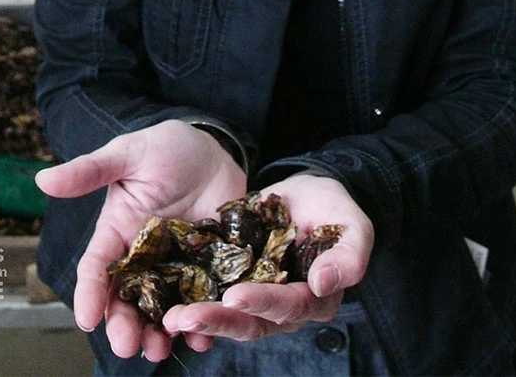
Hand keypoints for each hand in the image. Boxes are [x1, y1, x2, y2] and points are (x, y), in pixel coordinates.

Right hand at [34, 119, 246, 360]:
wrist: (211, 149)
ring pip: (163, 306)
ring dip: (161, 332)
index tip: (87, 319)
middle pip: (128, 298)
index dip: (90, 294)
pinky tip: (205, 336)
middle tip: (128, 347)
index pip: (97, 268)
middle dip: (125, 325)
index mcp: (117, 233)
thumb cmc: (164, 148)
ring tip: (161, 350)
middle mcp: (144, 256)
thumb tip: (43, 179)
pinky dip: (204, 317)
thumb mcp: (127, 154)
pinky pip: (204, 297)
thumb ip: (90, 170)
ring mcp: (177, 264)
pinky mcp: (209, 265)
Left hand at [161, 173, 373, 340]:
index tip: (237, 296)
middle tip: (187, 318)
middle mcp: (281, 306)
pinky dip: (188, 299)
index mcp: (313, 298)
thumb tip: (324, 283)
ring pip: (226, 316)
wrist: (303, 193)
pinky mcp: (229, 281)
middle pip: (252, 323)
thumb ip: (349, 254)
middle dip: (219, 321)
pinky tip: (163, 301)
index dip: (264, 303)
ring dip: (198, 318)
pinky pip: (208, 295)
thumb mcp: (352, 225)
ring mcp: (253, 297)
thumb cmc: (332, 209)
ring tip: (170, 318)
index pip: (288, 306)